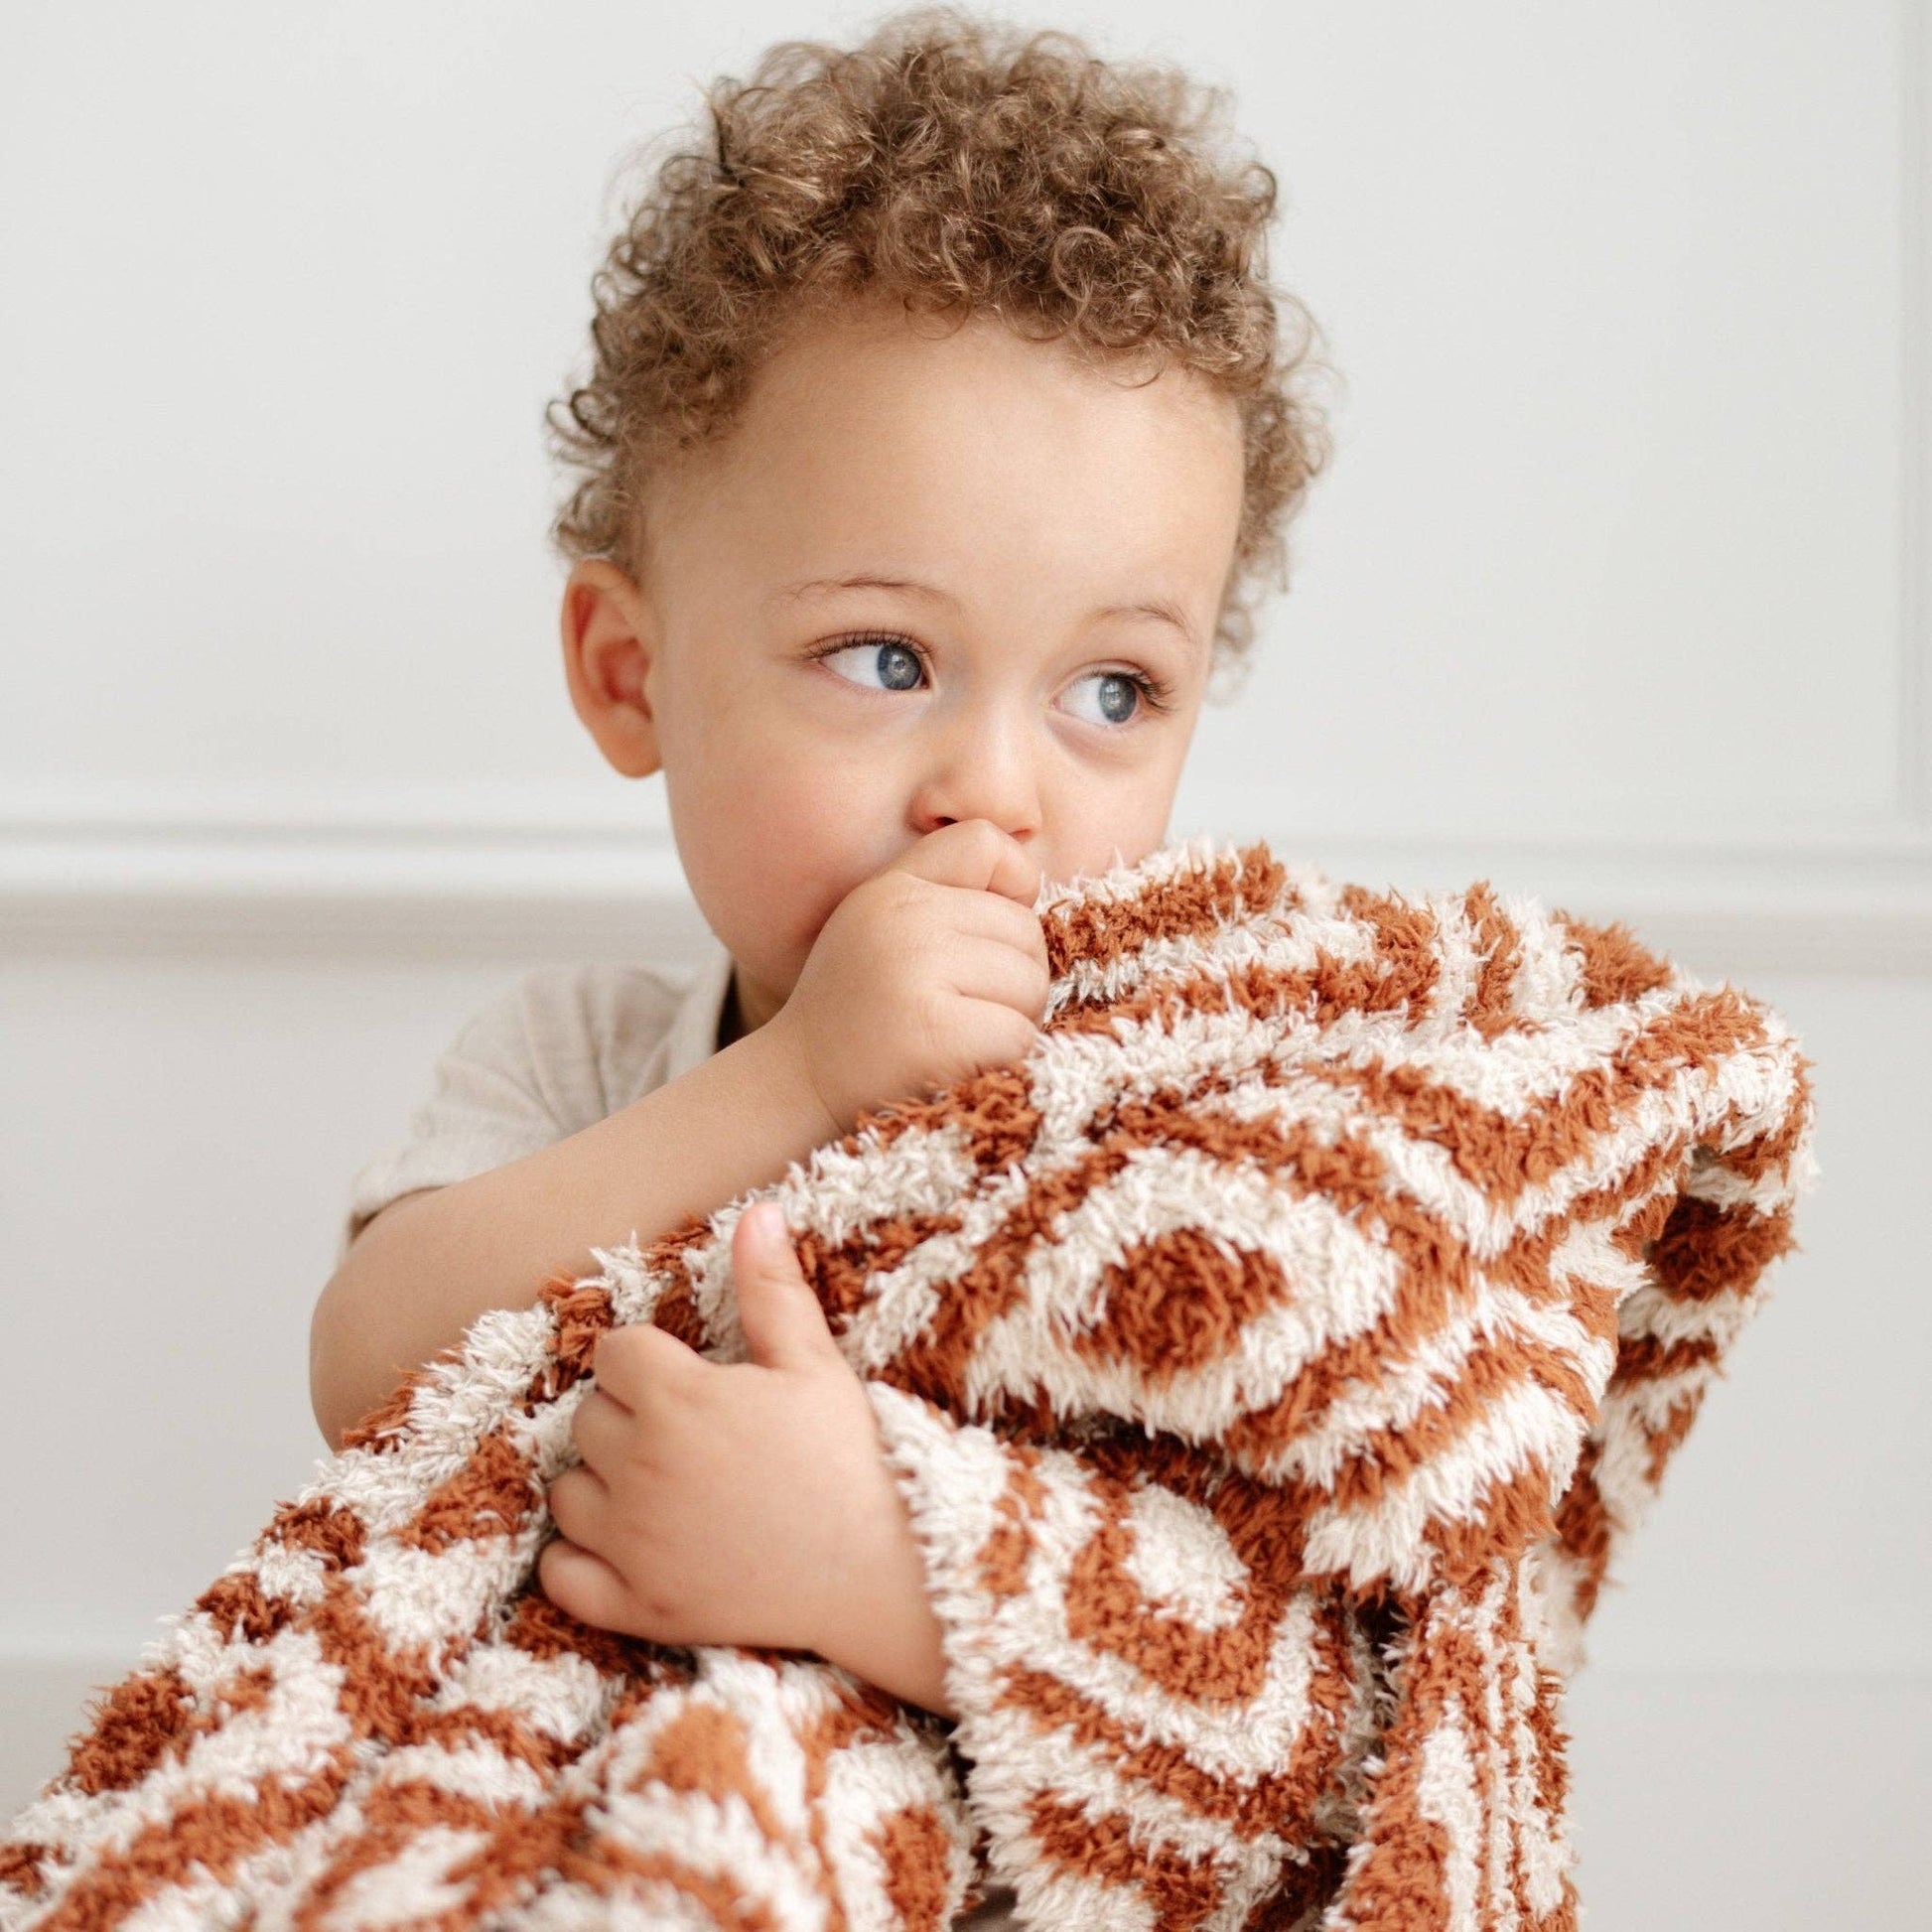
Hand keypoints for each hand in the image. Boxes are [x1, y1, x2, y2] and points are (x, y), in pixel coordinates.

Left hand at [537, 1201, 937, 1685]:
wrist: (883, 1568)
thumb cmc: (850, 1456)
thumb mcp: (814, 1362)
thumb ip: (771, 1288)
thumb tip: (758, 1210)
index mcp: (677, 1399)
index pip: (614, 1354)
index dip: (648, 1360)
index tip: (688, 1378)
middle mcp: (638, 1467)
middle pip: (587, 1419)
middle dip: (627, 1417)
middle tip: (687, 1433)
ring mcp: (632, 1544)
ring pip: (567, 1493)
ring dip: (600, 1484)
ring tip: (659, 1487)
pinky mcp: (636, 1607)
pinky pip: (562, 1576)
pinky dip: (578, 1561)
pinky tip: (624, 1547)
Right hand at [768, 818, 1050, 1137]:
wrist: (797, 1090)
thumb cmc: (856, 1012)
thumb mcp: (882, 929)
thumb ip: (942, 891)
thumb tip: (1031, 883)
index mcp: (893, 889)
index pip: (988, 844)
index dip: (1013, 885)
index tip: (986, 937)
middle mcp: (904, 918)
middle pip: (1025, 930)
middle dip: (1014, 978)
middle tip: (966, 1011)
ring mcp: (918, 971)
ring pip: (1032, 985)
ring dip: (1013, 1021)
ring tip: (959, 1039)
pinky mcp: (938, 1032)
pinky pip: (1020, 1035)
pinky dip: (1006, 1061)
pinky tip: (961, 1068)